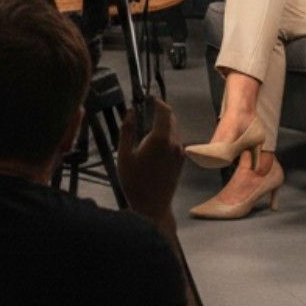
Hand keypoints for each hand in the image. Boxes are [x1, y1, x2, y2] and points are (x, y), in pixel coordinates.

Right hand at [117, 97, 183, 231]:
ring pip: (174, 129)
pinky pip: (175, 140)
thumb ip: (127, 130)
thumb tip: (131, 111)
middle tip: (144, 111)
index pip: (163, 110)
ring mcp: (180, 152)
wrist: (152, 207)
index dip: (156, 101)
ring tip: (146, 128)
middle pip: (171, 118)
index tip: (147, 97)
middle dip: (160, 111)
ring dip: (163, 124)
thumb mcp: (124, 154)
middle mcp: (174, 143)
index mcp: (160, 138)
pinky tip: (153, 144)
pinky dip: (166, 135)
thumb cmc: (134, 182)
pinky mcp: (181, 161)